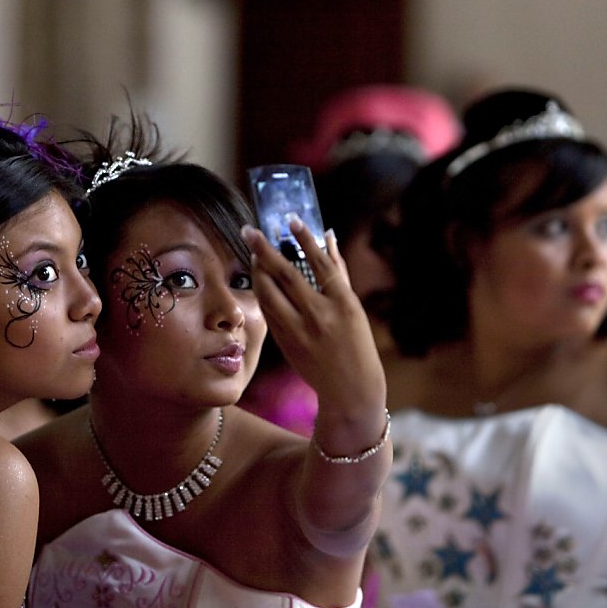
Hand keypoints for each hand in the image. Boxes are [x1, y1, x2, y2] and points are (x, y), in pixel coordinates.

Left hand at [241, 218, 384, 410]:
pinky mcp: (285, 343)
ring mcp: (299, 331)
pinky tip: (259, 278)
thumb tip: (328, 235)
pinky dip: (262, 291)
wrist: (350, 388)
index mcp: (343, 304)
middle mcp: (320, 316)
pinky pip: (269, 310)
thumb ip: (339, 271)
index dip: (304, 239)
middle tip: (249, 230)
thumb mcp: (354, 307)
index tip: (290, 219)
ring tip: (252, 251)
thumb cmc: (357, 343)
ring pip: (270, 294)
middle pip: (286, 276)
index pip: (320, 263)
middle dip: (264, 250)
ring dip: (257, 270)